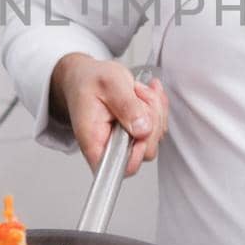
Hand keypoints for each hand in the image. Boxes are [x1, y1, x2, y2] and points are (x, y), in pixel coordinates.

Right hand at [50, 55, 168, 176]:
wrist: (85, 77)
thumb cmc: (89, 81)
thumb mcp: (109, 83)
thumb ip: (126, 106)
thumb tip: (143, 129)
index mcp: (95, 142)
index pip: (121, 167)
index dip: (138, 151)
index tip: (140, 127)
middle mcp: (111, 147)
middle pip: (146, 151)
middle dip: (151, 119)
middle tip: (137, 96)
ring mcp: (126, 142)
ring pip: (155, 137)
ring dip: (154, 109)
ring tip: (136, 92)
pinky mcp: (137, 135)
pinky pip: (159, 127)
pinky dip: (157, 107)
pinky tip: (143, 95)